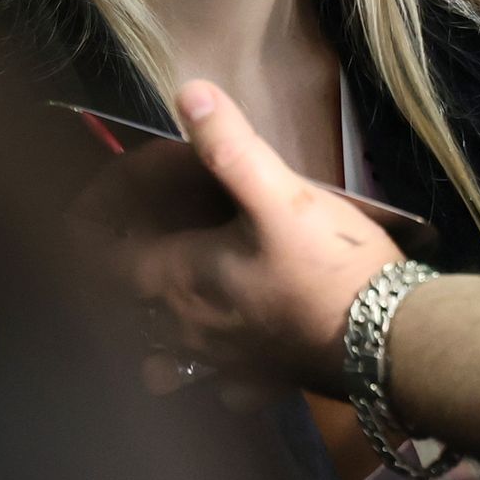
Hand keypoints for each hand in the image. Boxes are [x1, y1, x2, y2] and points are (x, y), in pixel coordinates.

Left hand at [106, 81, 400, 399]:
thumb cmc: (329, 265)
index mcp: (181, 280)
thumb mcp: (280, 192)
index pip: (101, 260)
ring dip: (149, 335)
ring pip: (159, 363)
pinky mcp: (262, 384)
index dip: (89, 230)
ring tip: (162, 303)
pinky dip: (209, 370)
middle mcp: (189, 330)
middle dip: (111, 280)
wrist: (389, 339)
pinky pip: (217, 386)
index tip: (93, 204)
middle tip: (123, 241)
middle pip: (120, 314)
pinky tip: (227, 348)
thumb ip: (230, 145)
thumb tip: (187, 93)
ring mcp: (223, 365)